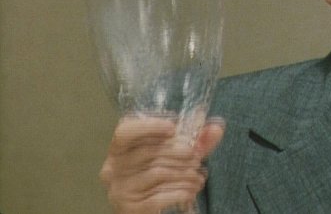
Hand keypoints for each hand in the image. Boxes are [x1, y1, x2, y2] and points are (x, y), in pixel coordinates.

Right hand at [99, 115, 223, 213]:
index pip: (125, 131)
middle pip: (149, 152)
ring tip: (198, 176)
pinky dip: (181, 192)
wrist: (148, 207)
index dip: (148, 126)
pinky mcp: (129, 208)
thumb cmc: (160, 176)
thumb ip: (196, 140)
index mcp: (119, 149)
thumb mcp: (178, 154)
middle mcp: (113, 168)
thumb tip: (217, 126)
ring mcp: (119, 189)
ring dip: (185, 174)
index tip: (173, 127)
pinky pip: (159, 197)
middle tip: (198, 157)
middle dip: (181, 153)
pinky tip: (192, 190)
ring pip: (158, 174)